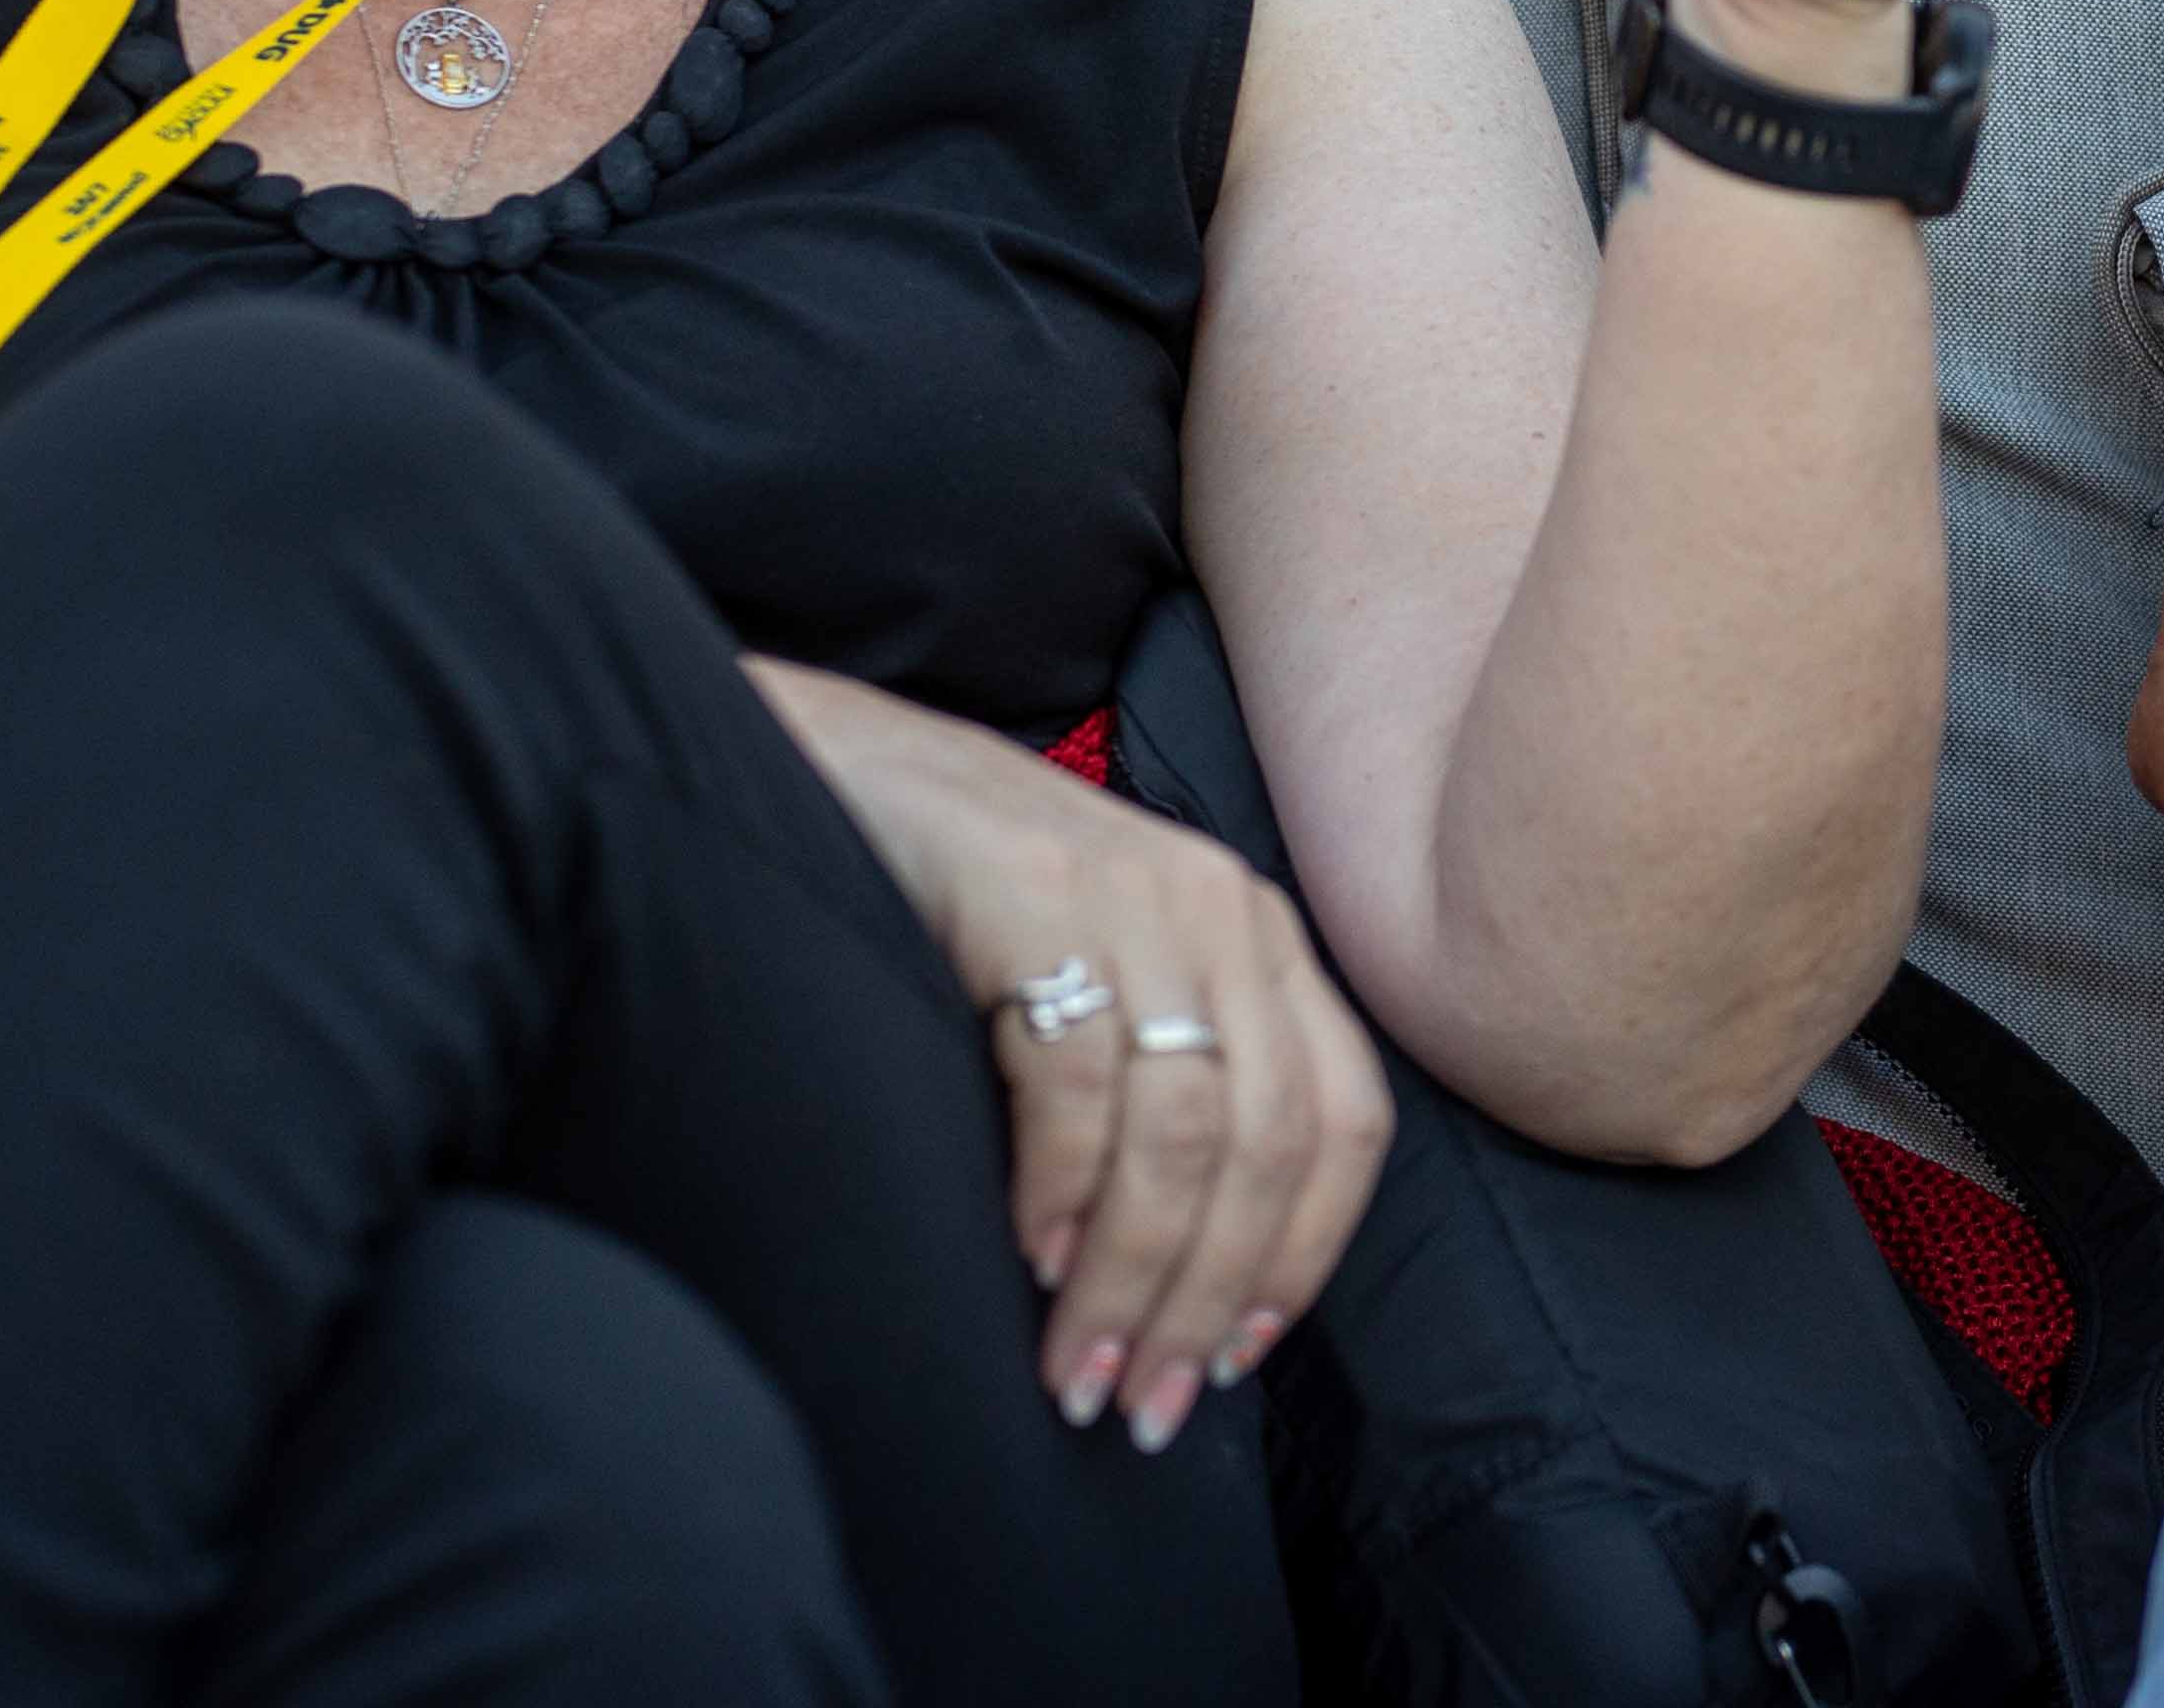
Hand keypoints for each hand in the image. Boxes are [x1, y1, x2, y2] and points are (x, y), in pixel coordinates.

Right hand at [760, 665, 1392, 1448]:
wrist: (818, 755)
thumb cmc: (956, 896)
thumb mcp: (1103, 971)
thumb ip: (1166, 1075)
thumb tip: (1189, 1273)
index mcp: (1258, 933)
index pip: (1346, 1117)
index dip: (1303, 1255)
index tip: (1237, 1360)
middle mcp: (1223, 906)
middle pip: (1271, 1145)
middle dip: (1211, 1299)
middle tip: (1146, 1408)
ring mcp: (1133, 892)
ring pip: (1185, 1132)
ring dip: (1135, 1278)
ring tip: (1079, 1371)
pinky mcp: (1037, 892)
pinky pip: (1081, 1078)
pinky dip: (1063, 1187)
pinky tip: (1029, 1256)